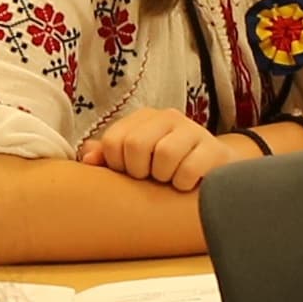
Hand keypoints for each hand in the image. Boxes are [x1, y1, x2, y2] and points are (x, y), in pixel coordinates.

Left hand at [77, 111, 254, 190]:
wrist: (217, 171)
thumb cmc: (168, 168)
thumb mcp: (136, 161)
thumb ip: (108, 157)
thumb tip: (86, 158)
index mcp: (144, 118)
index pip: (113, 141)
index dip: (117, 165)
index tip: (131, 173)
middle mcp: (168, 117)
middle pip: (136, 145)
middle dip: (140, 171)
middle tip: (152, 177)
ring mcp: (194, 131)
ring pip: (164, 156)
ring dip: (164, 177)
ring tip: (171, 179)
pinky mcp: (215, 149)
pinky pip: (189, 170)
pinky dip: (183, 184)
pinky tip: (188, 184)